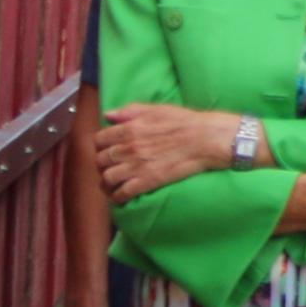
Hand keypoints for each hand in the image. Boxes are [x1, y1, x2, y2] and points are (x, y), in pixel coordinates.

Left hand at [94, 102, 241, 199]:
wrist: (206, 139)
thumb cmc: (185, 121)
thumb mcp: (156, 109)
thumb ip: (130, 111)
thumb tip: (108, 115)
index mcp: (128, 129)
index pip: (99, 140)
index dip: (101, 145)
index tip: (107, 148)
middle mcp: (127, 148)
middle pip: (100, 160)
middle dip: (102, 164)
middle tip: (110, 166)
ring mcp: (136, 166)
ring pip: (107, 178)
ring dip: (107, 182)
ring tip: (112, 183)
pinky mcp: (147, 181)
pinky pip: (123, 193)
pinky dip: (118, 197)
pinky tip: (121, 196)